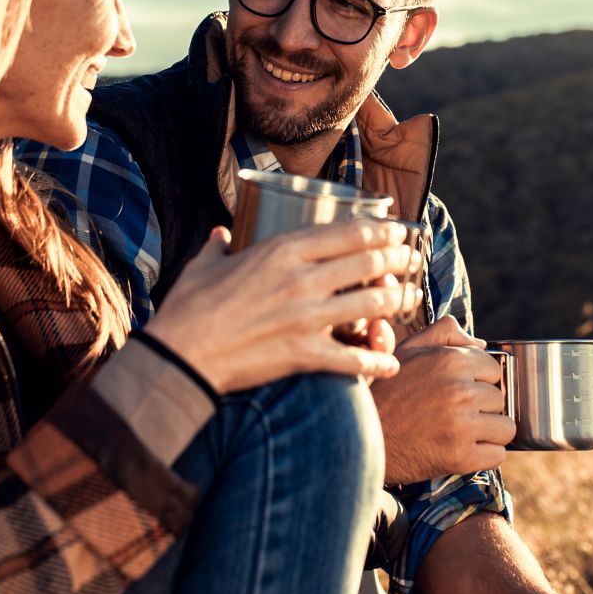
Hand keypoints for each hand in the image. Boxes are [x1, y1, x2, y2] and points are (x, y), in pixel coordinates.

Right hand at [143, 220, 418, 393]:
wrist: (179, 356)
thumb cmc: (187, 308)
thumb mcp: (202, 265)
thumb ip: (218, 246)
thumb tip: (221, 234)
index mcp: (280, 251)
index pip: (346, 233)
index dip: (380, 230)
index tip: (396, 229)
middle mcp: (301, 280)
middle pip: (368, 264)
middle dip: (399, 259)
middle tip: (413, 259)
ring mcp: (306, 318)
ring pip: (372, 305)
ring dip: (397, 301)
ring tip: (409, 297)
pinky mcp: (305, 355)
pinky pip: (354, 359)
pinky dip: (377, 362)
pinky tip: (390, 363)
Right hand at [368, 316, 514, 482]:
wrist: (358, 439)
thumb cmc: (385, 392)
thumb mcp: (408, 350)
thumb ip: (446, 333)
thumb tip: (481, 345)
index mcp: (450, 360)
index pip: (493, 368)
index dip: (477, 380)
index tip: (457, 391)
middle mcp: (460, 390)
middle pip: (499, 398)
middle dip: (482, 406)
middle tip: (453, 414)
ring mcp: (462, 425)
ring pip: (505, 427)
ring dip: (488, 432)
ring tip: (460, 432)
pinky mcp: (461, 456)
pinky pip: (498, 454)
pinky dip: (484, 455)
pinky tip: (461, 450)